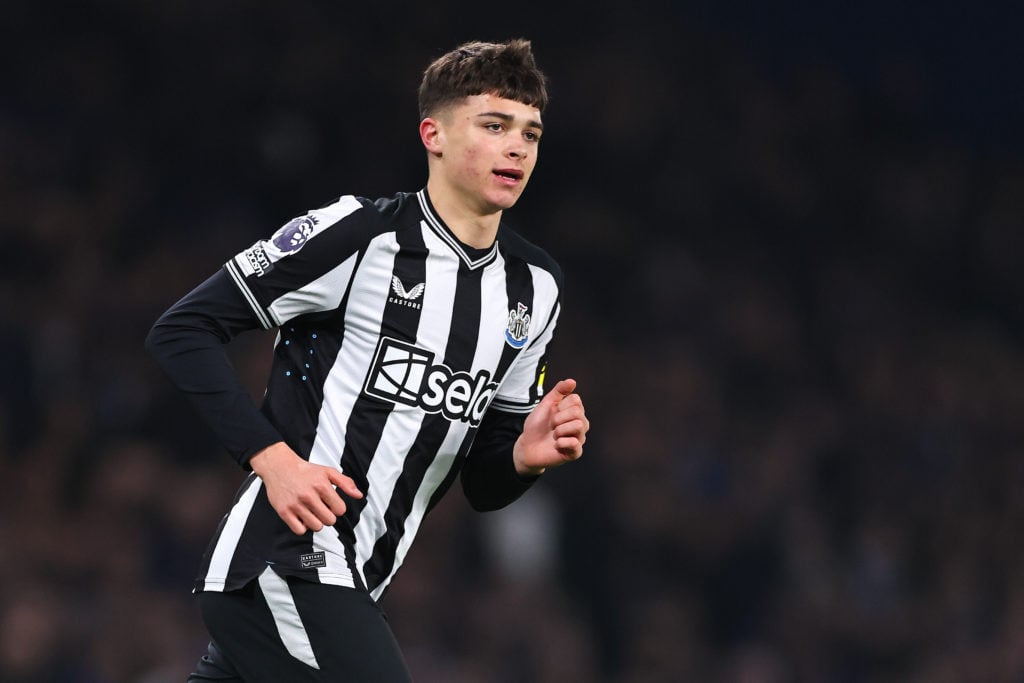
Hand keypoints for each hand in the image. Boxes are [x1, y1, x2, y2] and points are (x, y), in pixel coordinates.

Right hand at [249, 442, 363, 535]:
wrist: (279, 467)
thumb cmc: (305, 471)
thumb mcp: (328, 472)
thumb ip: (346, 483)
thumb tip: (359, 495)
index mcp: (322, 486)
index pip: (340, 510)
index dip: (337, 508)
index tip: (331, 503)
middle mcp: (309, 496)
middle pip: (329, 521)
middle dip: (328, 516)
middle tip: (321, 508)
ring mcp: (296, 505)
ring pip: (316, 527)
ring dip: (316, 522)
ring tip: (312, 512)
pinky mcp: (284, 512)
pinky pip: (299, 530)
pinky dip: (302, 527)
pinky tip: (302, 517)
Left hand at [513, 378, 588, 476]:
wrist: (527, 446)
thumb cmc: (536, 426)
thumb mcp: (545, 404)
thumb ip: (558, 391)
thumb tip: (572, 381)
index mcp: (574, 411)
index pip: (576, 400)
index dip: (560, 406)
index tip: (552, 414)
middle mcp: (580, 424)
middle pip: (577, 412)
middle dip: (558, 418)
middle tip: (552, 426)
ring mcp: (579, 438)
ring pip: (579, 426)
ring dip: (559, 430)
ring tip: (554, 435)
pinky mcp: (575, 452)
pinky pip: (575, 443)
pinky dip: (561, 443)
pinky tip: (556, 445)